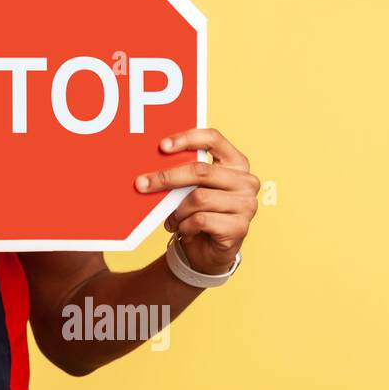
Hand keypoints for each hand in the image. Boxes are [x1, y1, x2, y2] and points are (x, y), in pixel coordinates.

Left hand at [133, 127, 258, 274]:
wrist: (208, 250)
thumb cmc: (198, 212)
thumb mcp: (190, 188)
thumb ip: (182, 173)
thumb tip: (151, 165)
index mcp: (236, 162)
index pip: (213, 139)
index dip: (187, 138)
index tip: (162, 146)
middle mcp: (246, 181)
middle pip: (201, 170)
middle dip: (166, 177)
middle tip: (141, 184)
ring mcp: (247, 205)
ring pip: (198, 198)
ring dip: (177, 210)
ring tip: (172, 218)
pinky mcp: (239, 227)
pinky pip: (201, 220)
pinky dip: (185, 226)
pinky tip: (185, 230)